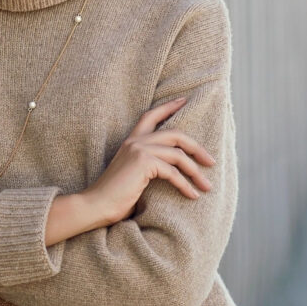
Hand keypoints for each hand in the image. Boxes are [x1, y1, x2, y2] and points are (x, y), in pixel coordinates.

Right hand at [80, 96, 216, 225]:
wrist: (95, 205)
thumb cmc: (114, 197)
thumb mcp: (133, 175)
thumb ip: (148, 165)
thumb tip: (172, 169)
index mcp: (131, 141)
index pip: (151, 115)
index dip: (169, 106)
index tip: (184, 101)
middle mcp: (135, 141)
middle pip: (176, 134)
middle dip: (197, 147)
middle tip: (211, 161)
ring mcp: (139, 149)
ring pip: (179, 155)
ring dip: (196, 172)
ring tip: (207, 186)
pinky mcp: (143, 162)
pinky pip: (173, 172)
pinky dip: (185, 185)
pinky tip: (193, 195)